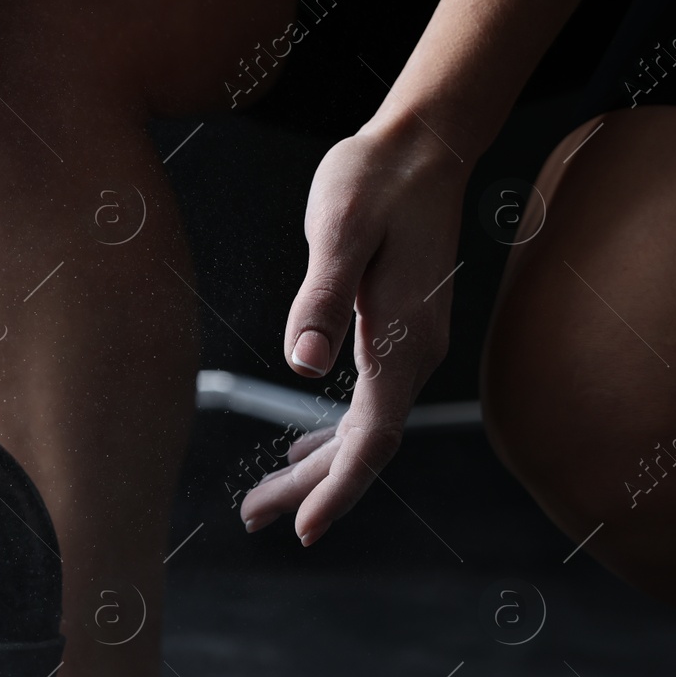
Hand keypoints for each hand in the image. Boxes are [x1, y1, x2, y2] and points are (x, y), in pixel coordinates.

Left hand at [240, 118, 466, 544]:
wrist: (421, 145)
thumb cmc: (376, 179)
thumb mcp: (339, 231)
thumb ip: (321, 297)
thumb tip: (303, 365)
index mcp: (400, 337)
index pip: (373, 437)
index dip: (339, 488)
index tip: (304, 531)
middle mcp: (412, 350)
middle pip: (364, 444)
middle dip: (312, 489)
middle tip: (254, 519)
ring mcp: (408, 342)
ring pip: (363, 426)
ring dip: (315, 466)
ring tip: (264, 498)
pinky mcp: (394, 327)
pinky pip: (366, 401)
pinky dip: (331, 432)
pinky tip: (301, 446)